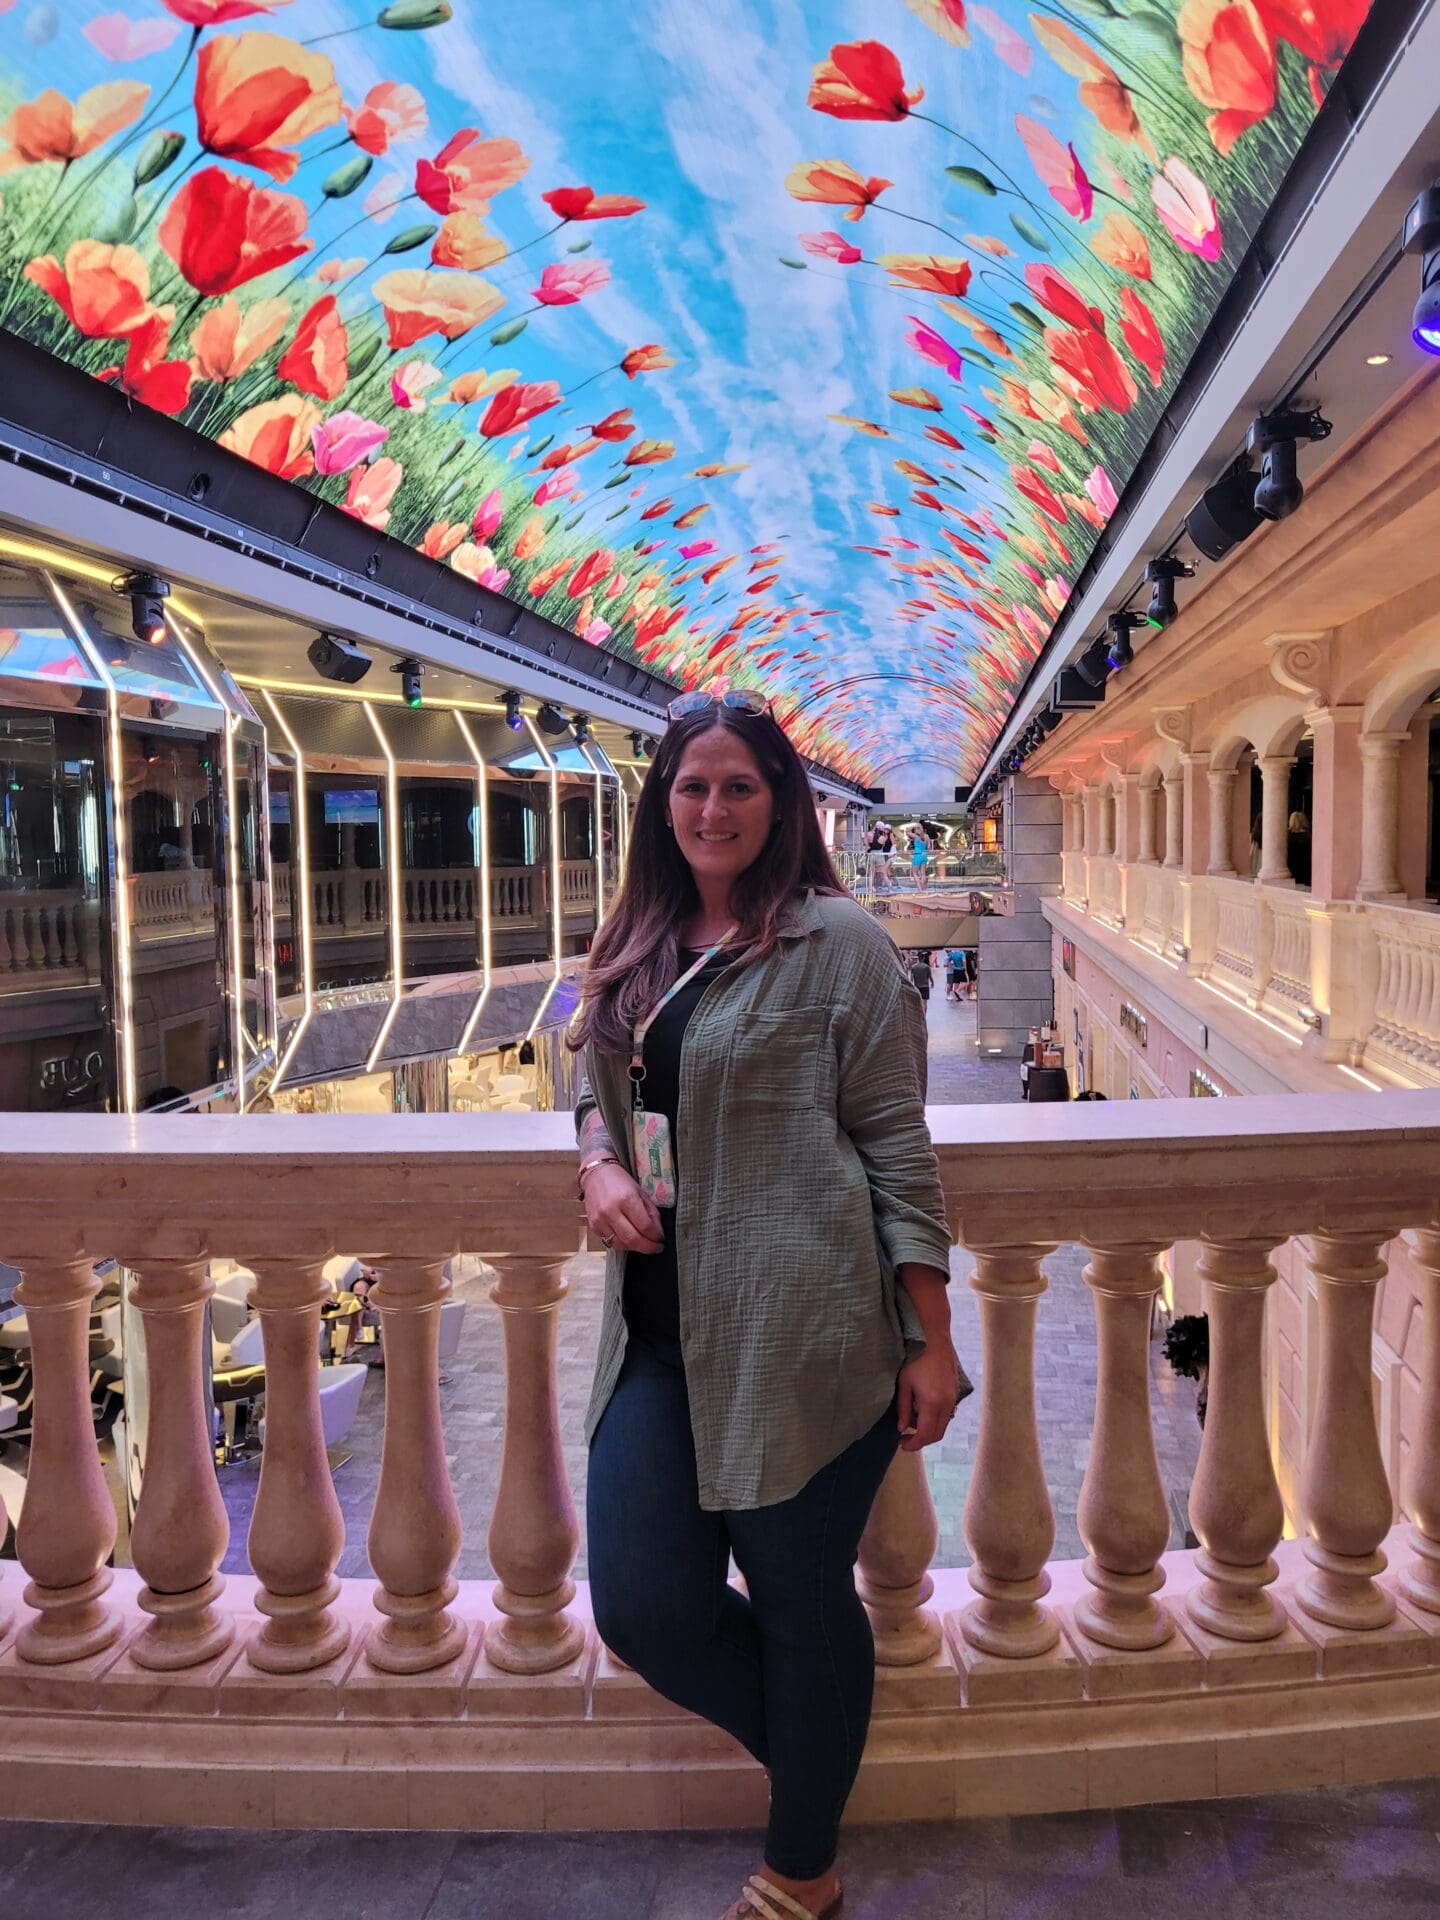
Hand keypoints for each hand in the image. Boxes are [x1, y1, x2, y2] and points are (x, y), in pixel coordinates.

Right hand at [583, 1161, 664, 1255]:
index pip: (645, 1226)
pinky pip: (610, 1242)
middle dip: (648, 1247)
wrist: (596, 1175)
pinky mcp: (593, 1226)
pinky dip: (623, 1244)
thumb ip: (651, 1212)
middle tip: (656, 1248)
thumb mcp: (640, 1192)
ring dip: (636, 1248)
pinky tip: (630, 1240)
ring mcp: (600, 1220)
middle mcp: (611, 1211)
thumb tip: (658, 1232)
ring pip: (621, 1244)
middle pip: (633, 1239)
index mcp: (626, 1198)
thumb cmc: (620, 1181)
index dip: (656, 1236)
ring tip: (644, 1244)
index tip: (661, 1239)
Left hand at [896, 1338, 961, 1452]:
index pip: (925, 1435)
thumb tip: (902, 1427)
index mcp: (932, 1403)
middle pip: (937, 1434)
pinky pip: (946, 1414)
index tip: (902, 1444)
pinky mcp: (955, 1393)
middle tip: (905, 1437)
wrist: (934, 1338)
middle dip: (921, 1439)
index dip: (913, 1444)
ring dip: (928, 1429)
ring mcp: (953, 1398)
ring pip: (943, 1425)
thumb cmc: (915, 1358)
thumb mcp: (904, 1384)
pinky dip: (935, 1419)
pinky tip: (921, 1408)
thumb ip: (903, 1408)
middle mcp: (946, 1404)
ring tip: (910, 1418)